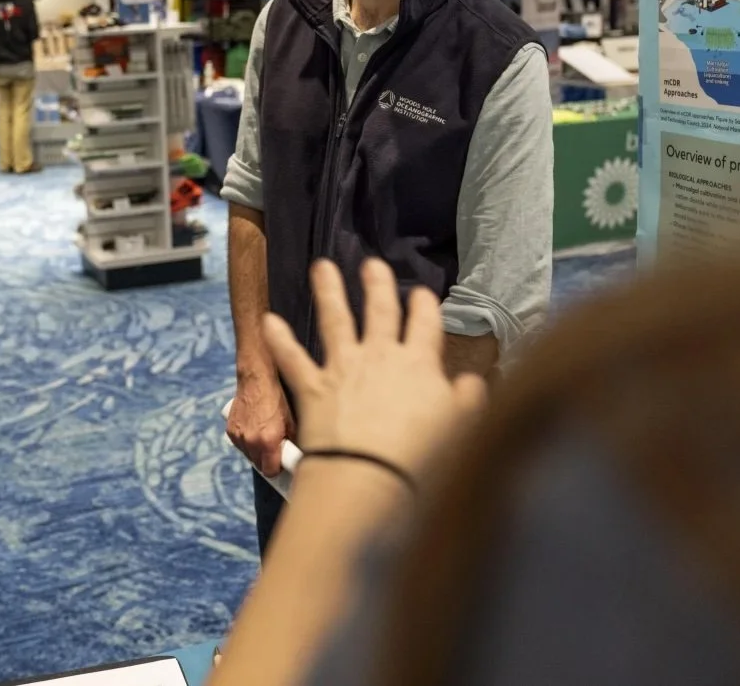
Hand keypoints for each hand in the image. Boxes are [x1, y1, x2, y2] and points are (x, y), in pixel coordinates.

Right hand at [228, 367, 295, 476]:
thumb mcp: (291, 420)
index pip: (270, 471)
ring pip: (248, 455)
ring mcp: (238, 436)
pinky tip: (254, 430)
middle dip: (267, 461)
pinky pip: (240, 445)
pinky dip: (247, 442)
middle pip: (259, 465)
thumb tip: (298, 454)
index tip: (282, 464)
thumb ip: (293, 441)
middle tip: (276, 449)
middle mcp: (250, 441)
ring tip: (265, 436)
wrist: (257, 379)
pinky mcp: (230, 430)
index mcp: (267, 441)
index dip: (277, 469)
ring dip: (256, 452)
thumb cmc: (277, 398)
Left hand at [262, 259, 486, 478]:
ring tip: (320, 267)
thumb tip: (472, 383)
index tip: (421, 293)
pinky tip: (267, 320)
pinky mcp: (313, 387)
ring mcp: (344, 368)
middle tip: (371, 263)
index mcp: (419, 363)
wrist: (371, 475)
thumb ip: (467, 401)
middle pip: (379, 311)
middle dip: (377, 284)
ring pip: (334, 321)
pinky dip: (279, 340)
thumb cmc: (423, 456)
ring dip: (328, 291)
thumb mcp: (461, 428)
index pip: (424, 324)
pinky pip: (292, 358)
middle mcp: (380, 356)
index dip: (423, 306)